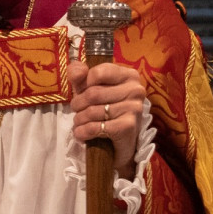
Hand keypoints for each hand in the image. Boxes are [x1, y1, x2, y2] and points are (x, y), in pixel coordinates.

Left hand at [65, 60, 146, 179]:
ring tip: (79, 122)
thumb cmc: (103, 109)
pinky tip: (81, 133)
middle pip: (93, 93)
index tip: (82, 93)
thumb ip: (80, 74)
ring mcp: (134, 108)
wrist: (117, 143)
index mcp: (129, 75)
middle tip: (77, 111)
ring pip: (93, 111)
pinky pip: (97, 127)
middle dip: (78, 104)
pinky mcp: (129, 126)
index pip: (98, 73)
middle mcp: (136, 89)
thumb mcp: (89, 88)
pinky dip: (83, 132)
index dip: (83, 84)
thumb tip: (77, 70)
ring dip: (79, 119)